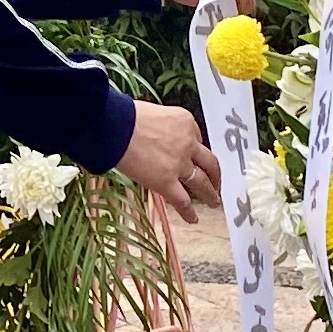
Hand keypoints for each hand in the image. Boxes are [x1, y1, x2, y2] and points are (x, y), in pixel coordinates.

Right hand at [116, 101, 220, 219]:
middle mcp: (188, 143)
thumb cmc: (126, 116)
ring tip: (214, 202)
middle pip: (209, 162)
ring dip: (210, 194)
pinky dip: (188, 212)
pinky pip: (182, 201)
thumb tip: (156, 135)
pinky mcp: (166, 182)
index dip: (195, 148)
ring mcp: (179, 164)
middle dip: (214, 174)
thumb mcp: (152, 113)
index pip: (197, 137)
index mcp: (185, 122)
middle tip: (216, 181)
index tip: (194, 155)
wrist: (116, 127)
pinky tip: (193, 218)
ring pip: (202, 183)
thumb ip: (162, 127)